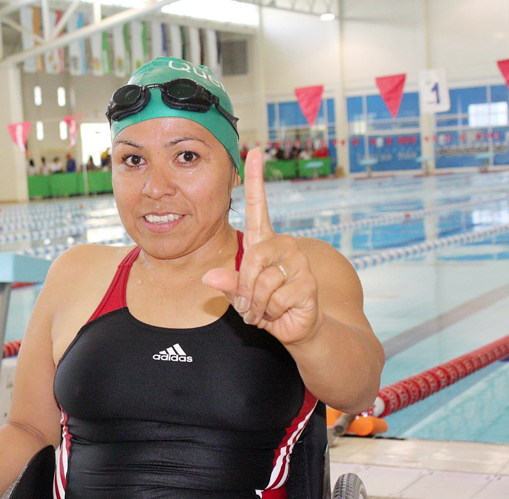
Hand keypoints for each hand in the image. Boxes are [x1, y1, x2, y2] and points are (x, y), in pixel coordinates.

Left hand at [202, 148, 322, 345]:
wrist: (296, 327)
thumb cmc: (264, 305)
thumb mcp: (239, 294)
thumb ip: (228, 283)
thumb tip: (210, 276)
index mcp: (263, 241)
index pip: (258, 205)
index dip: (255, 179)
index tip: (254, 151)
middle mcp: (283, 245)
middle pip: (252, 258)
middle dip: (244, 289)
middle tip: (250, 304)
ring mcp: (298, 262)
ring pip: (263, 282)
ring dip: (257, 304)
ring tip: (265, 309)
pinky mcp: (308, 282)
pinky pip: (276, 298)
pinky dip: (271, 312)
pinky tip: (280, 312)